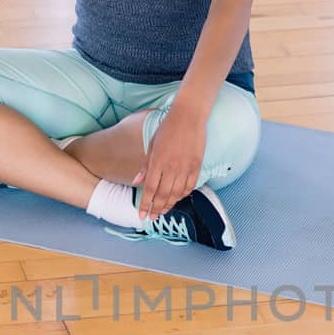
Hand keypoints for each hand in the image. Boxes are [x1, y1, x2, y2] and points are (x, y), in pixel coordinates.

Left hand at [132, 104, 206, 219]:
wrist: (189, 116)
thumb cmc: (167, 128)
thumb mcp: (151, 144)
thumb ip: (145, 165)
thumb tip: (136, 182)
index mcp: (157, 161)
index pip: (150, 189)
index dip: (145, 204)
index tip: (142, 215)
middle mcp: (171, 167)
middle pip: (163, 195)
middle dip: (156, 209)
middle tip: (152, 218)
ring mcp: (185, 167)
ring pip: (177, 193)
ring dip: (169, 205)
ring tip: (163, 211)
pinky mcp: (197, 166)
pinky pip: (190, 186)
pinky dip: (183, 195)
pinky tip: (177, 198)